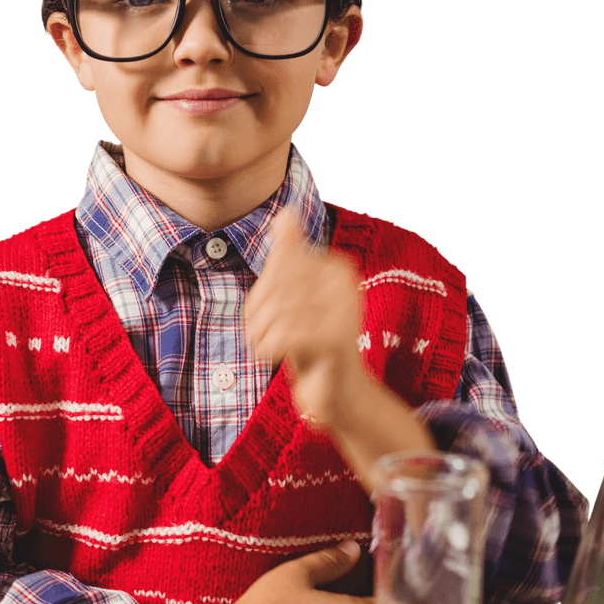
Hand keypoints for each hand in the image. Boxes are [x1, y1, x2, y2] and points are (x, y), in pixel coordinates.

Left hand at [244, 209, 367, 427]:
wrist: (333, 390)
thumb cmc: (307, 339)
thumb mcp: (294, 294)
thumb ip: (290, 255)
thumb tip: (285, 212)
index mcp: (337, 267)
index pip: (283, 263)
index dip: (262, 288)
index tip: (259, 313)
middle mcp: (346, 284)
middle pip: (279, 286)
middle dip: (257, 312)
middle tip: (257, 334)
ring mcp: (347, 312)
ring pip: (280, 311)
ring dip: (260, 333)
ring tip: (263, 346)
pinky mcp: (339, 340)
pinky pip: (288, 334)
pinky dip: (269, 347)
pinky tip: (272, 355)